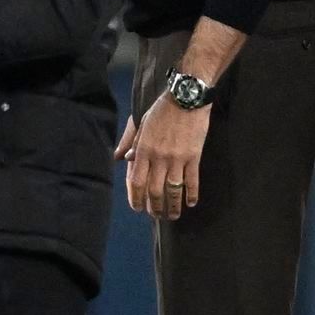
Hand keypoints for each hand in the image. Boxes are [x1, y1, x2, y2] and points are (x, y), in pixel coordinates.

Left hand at [121, 93, 208, 219]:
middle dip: (154, 206)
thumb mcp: (141, 123)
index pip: (136, 181)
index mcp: (143, 149)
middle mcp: (158, 157)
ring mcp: (177, 158)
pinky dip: (191, 194)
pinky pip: (192, 181)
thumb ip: (130, 141)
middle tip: (156, 216)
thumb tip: (120, 158)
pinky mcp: (193, 157)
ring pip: (173, 189)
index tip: (137, 208)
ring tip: (173, 216)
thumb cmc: (161, 110)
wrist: (186, 99)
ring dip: (172, 206)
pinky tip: (190, 204)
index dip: (136, 198)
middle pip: (154, 189)